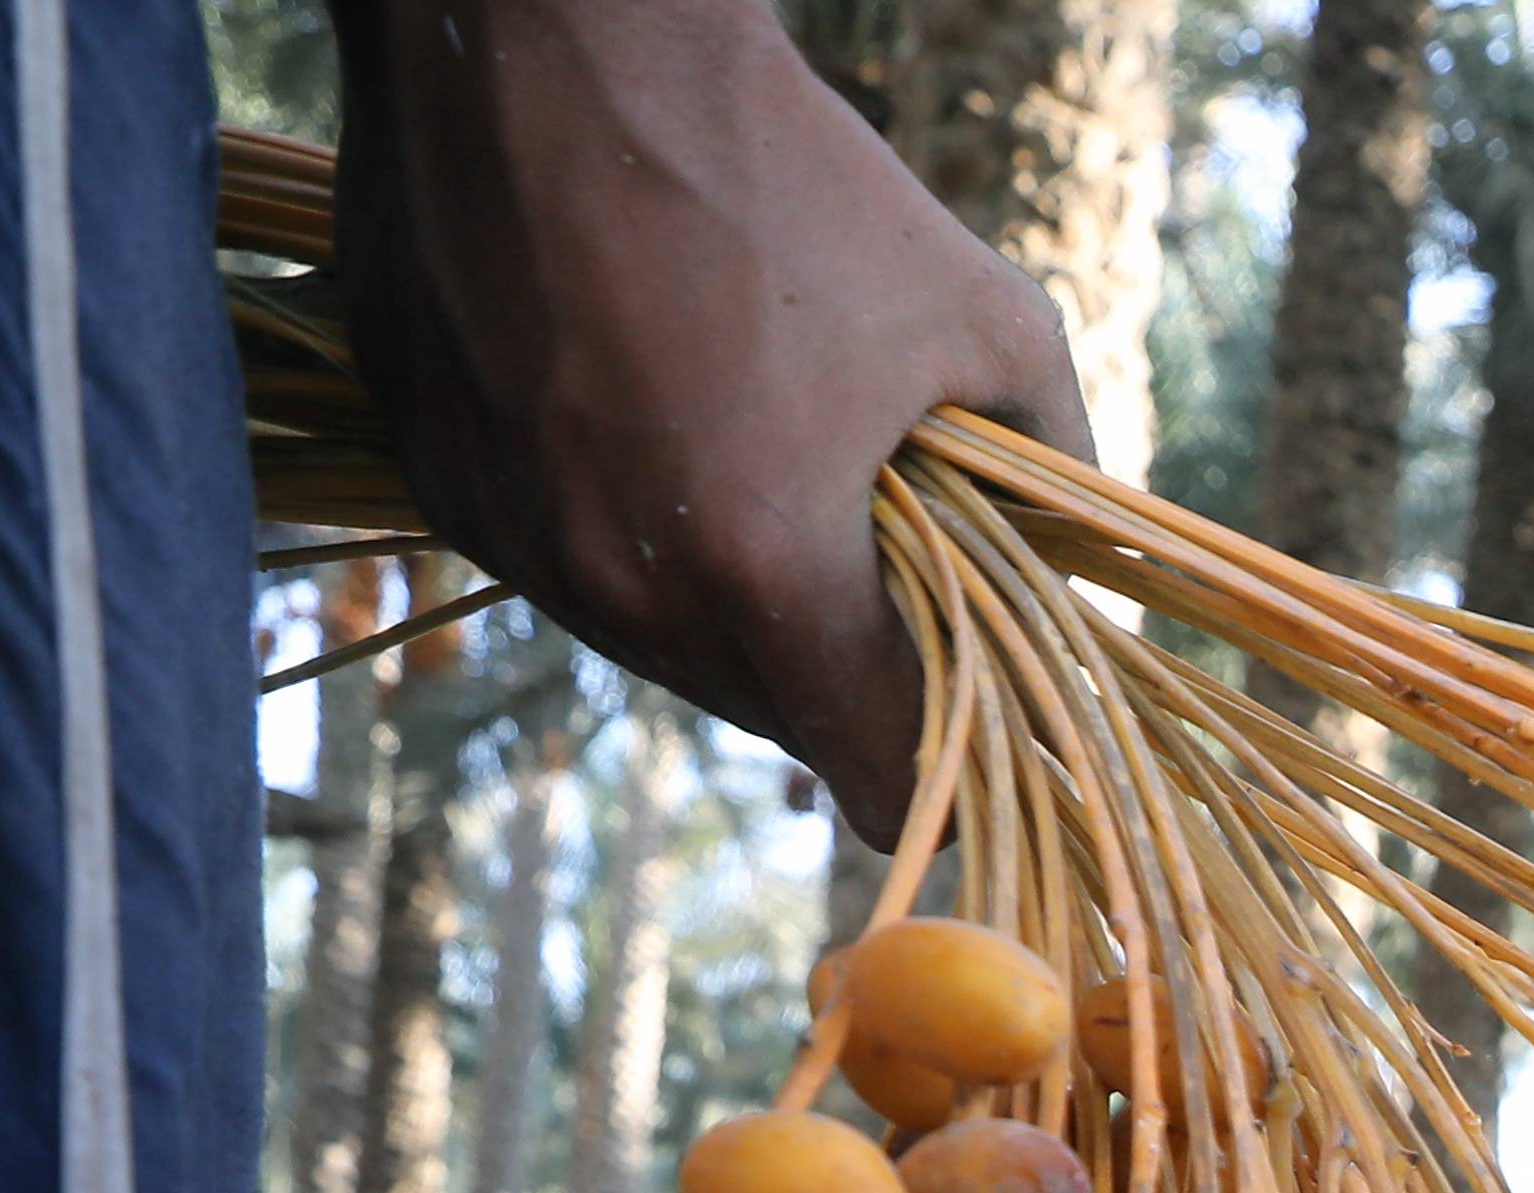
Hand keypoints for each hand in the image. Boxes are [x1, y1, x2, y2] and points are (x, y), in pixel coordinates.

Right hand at [326, 0, 1093, 837]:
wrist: (551, 36)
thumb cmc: (791, 172)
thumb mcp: (991, 323)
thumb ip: (1062, 481)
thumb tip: (1096, 586)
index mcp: (765, 567)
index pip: (876, 778)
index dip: (940, 777)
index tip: (970, 740)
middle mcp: (625, 582)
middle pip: (770, 718)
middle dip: (836, 668)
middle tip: (874, 566)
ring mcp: (515, 537)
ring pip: (661, 651)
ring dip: (727, 603)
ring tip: (763, 472)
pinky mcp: (438, 479)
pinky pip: (562, 565)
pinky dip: (623, 532)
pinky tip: (655, 426)